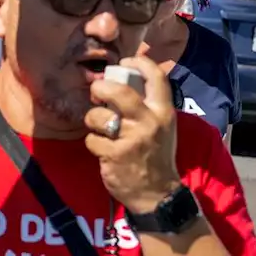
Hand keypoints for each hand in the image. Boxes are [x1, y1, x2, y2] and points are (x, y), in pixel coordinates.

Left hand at [84, 55, 181, 213]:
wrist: (157, 193)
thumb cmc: (155, 154)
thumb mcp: (161, 125)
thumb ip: (147, 102)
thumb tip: (129, 73)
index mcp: (163, 112)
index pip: (156, 77)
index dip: (139, 62)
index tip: (124, 62)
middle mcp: (150, 121)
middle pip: (118, 90)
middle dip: (100, 89)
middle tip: (97, 95)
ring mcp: (132, 138)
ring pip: (98, 116)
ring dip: (93, 122)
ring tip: (102, 130)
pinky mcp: (115, 154)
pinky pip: (92, 139)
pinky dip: (93, 144)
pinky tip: (104, 151)